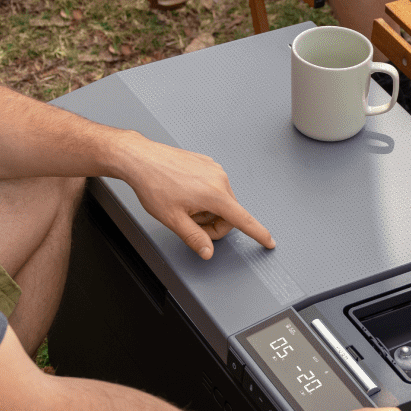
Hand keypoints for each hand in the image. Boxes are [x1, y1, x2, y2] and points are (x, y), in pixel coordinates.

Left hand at [108, 135, 275, 257]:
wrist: (141, 159)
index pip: (242, 219)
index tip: (269, 241)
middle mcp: (219, 179)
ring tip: (183, 205)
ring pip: (221, 200)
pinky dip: (203, 196)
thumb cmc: (154, 184)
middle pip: (229, 213)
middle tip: (190, 225)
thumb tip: (207, 251)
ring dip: (207, 210)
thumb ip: (194, 238)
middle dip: (213, 224)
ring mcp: (214, 169)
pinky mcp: (207, 163)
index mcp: (214, 194)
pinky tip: (184, 193)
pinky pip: (214, 187)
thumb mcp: (173, 219)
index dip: (258, 233)